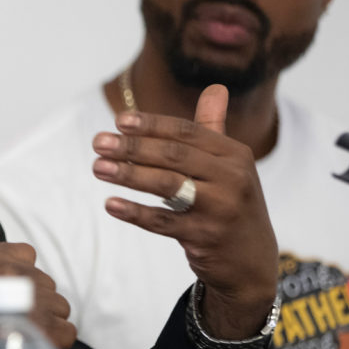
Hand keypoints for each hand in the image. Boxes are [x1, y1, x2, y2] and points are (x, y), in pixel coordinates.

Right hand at [0, 243, 74, 348]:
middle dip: (36, 301)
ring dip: (47, 320)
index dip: (24, 277)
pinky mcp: (48, 326)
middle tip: (17, 321)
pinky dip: (56, 340)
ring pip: (59, 306)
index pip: (27, 254)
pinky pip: (67, 329)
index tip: (16, 293)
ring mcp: (34, 299)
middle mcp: (15, 273)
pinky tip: (36, 347)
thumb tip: (14, 284)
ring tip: (24, 336)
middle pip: (45, 283)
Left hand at [91, 84, 277, 338]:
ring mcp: (220, 209)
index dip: (152, 125)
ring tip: (97, 167)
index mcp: (235, 154)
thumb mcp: (230, 166)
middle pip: (174, 156)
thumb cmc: (231, 203)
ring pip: (167, 186)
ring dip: (128, 175)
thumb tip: (215, 88)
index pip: (187, 132)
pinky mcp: (205, 237)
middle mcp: (232, 178)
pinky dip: (135, 212)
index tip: (119, 121)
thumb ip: (214, 129)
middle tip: (98, 143)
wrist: (251, 260)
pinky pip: (163, 222)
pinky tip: (111, 204)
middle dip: (132, 147)